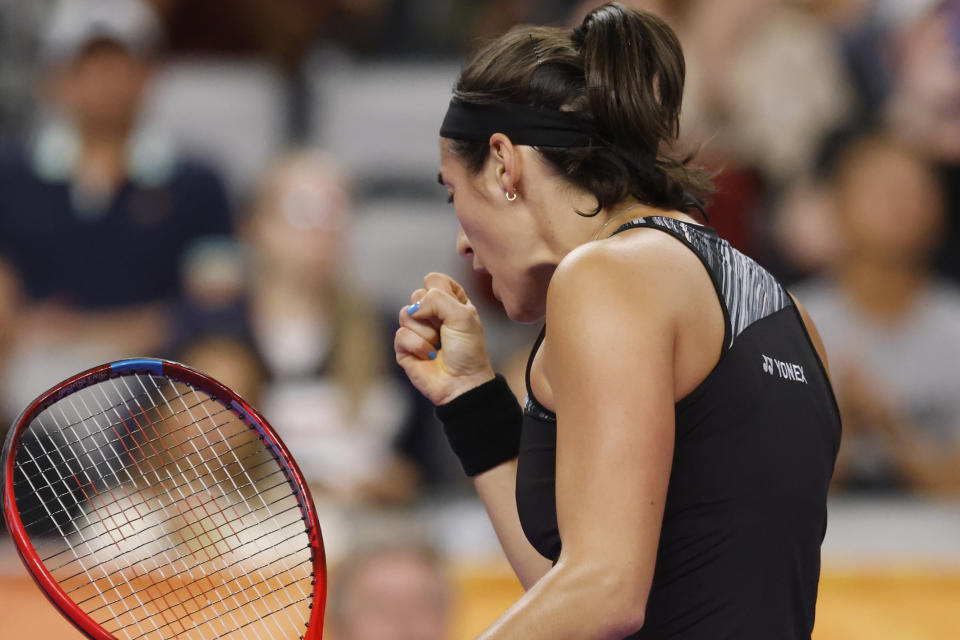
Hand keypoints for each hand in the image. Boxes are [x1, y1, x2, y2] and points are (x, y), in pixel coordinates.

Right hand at [395, 272, 494, 404]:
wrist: (462, 382)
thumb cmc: (468, 349)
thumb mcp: (463, 315)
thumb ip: (437, 299)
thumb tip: (413, 308)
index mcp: (450, 302)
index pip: (434, 280)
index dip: (440, 292)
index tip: (454, 309)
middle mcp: (431, 314)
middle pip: (416, 295)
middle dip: (433, 315)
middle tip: (445, 331)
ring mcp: (416, 330)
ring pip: (405, 314)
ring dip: (426, 333)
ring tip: (438, 346)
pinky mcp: (404, 347)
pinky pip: (401, 335)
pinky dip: (419, 347)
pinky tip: (429, 357)